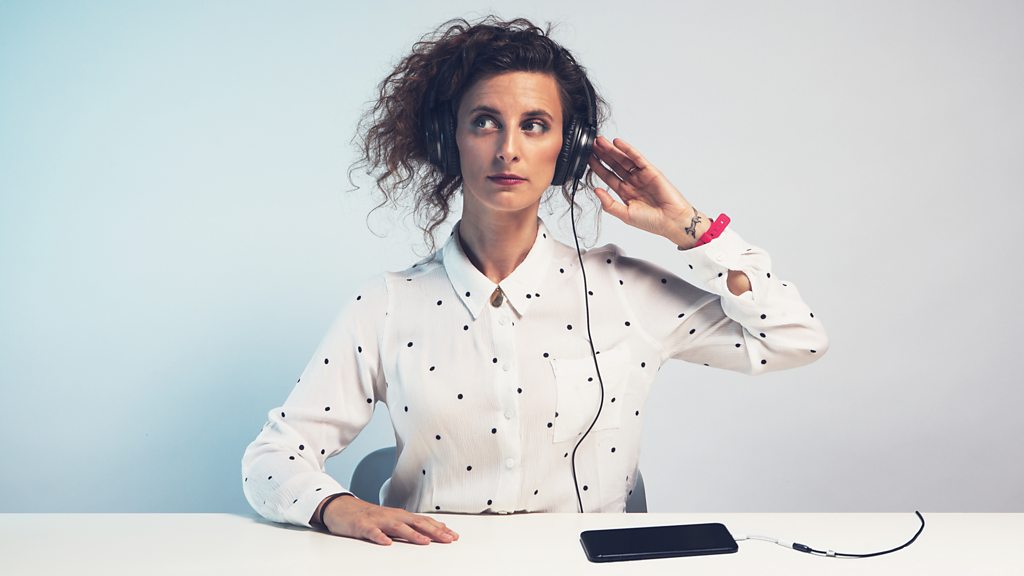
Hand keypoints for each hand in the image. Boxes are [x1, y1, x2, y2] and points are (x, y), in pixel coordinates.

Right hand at [320, 494, 459, 545]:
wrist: (342, 508)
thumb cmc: (369, 516)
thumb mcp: (392, 520)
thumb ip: (410, 525)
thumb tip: (432, 529)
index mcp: (400, 516)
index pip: (424, 521)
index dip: (439, 528)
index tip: (454, 536)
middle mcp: (392, 516)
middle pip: (416, 523)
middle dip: (434, 531)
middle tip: (448, 539)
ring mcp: (378, 520)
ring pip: (397, 527)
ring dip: (412, 534)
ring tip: (425, 542)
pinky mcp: (362, 526)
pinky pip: (372, 532)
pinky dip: (380, 537)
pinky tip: (387, 543)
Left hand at [587, 135, 709, 248]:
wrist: (672, 221)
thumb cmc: (652, 222)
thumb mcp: (625, 215)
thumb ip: (609, 204)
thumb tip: (596, 190)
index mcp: (625, 193)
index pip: (608, 177)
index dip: (597, 167)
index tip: (587, 159)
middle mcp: (632, 182)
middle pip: (614, 165)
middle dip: (602, 155)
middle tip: (591, 145)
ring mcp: (641, 176)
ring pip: (623, 159)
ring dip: (612, 150)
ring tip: (600, 141)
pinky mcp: (651, 171)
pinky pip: (637, 158)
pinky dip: (628, 149)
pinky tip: (618, 143)